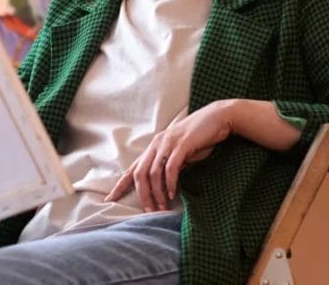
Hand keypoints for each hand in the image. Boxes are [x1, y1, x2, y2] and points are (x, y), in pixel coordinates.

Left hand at [104, 101, 233, 211]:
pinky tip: (172, 194)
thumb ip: (172, 165)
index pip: (133, 168)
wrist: (219, 117)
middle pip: (140, 174)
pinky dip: (170, 182)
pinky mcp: (181, 144)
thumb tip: (166, 186)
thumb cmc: (202, 137)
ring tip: (162, 207)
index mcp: (155, 146)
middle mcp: (157, 144)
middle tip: (149, 212)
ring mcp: (168, 143)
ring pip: (154, 173)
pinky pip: (170, 167)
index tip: (110, 199)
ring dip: (157, 193)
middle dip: (143, 195)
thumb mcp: (182, 153)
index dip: (120, 185)